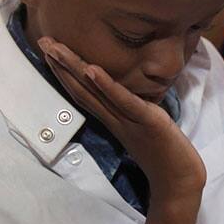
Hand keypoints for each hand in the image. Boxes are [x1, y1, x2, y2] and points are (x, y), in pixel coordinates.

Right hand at [38, 36, 205, 200]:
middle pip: (82, 89)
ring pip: (94, 92)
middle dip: (61, 65)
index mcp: (115, 120)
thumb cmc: (167, 156)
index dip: (67, 73)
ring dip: (73, 69)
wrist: (180, 182)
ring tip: (55, 49)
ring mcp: (128, 121)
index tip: (52, 52)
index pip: (86, 94)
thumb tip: (129, 99)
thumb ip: (134, 114)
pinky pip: (122, 101)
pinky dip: (105, 84)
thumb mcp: (147, 128)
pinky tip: (90, 69)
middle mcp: (115, 120)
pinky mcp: (146, 121)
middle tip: (42, 41)